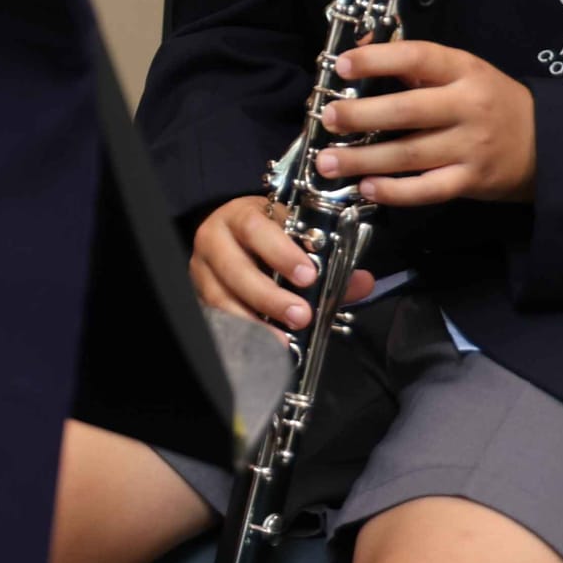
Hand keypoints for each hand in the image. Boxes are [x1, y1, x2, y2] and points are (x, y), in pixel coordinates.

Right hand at [190, 193, 375, 334]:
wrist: (230, 235)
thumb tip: (362, 282)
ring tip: (283, 340)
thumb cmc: (267, 235)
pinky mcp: (200, 296)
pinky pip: (216, 317)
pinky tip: (262, 345)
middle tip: (301, 314)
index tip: (309, 276)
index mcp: (240, 217)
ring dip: (254, 321)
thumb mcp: (293, 234)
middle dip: (269, 294)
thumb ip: (329, 259)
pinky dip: (241, 333)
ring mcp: (203, 270)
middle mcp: (214, 240)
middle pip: (234, 267)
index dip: (281, 252)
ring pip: (220, 297)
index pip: (255, 228)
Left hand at [315, 41, 535, 204]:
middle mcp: (467, 107)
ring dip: (364, 160)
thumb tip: (357, 53)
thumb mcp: (461, 71)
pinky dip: (395, 192)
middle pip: (407, 110)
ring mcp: (470, 147)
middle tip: (327, 118)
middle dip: (361, 116)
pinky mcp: (471, 182)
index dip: (378, 59)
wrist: (547, 143)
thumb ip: (415, 65)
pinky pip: (428, 189)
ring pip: (410, 154)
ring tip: (327, 162)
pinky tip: (367, 188)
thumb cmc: (489, 100)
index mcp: (463, 70)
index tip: (343, 65)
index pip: (418, 57)